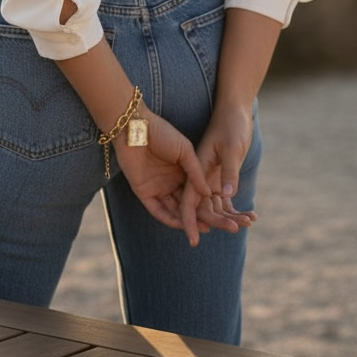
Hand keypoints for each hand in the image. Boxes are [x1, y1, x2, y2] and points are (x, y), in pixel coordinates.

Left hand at [113, 113, 246, 246]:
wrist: (136, 127)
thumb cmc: (162, 133)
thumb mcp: (185, 151)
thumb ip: (196, 173)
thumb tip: (209, 194)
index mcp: (181, 171)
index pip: (195, 192)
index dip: (206, 204)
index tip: (220, 213)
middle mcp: (170, 181)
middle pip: (186, 204)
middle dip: (199, 217)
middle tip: (213, 227)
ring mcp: (157, 188)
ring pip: (173, 210)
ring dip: (185, 221)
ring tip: (201, 229)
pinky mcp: (143, 192)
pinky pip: (157, 210)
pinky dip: (169, 219)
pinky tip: (182, 225)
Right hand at [180, 105, 257, 235]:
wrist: (236, 111)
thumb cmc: (231, 125)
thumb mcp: (230, 148)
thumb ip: (228, 172)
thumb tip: (227, 198)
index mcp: (196, 169)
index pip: (188, 200)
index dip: (188, 221)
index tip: (192, 241)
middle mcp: (200, 176)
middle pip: (204, 206)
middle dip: (218, 221)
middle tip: (236, 229)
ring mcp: (211, 177)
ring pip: (217, 205)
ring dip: (231, 216)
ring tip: (249, 221)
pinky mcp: (222, 177)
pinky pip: (227, 199)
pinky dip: (237, 208)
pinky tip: (252, 215)